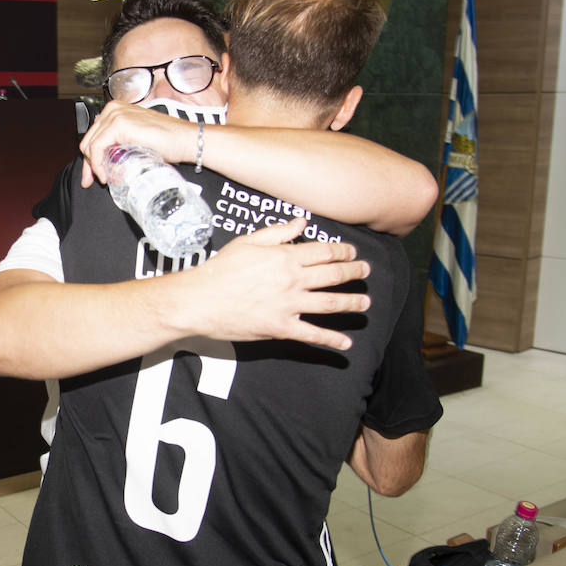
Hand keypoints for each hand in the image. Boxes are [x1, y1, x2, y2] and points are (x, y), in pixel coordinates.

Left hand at [78, 100, 197, 186]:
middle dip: (88, 164)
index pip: (93, 135)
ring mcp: (114, 115)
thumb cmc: (167, 141)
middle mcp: (112, 109)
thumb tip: (107, 161)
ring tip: (103, 178)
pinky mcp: (117, 124)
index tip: (92, 174)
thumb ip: (120, 144)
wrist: (183, 139)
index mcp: (115, 110)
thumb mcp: (135, 140)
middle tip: (92, 180)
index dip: (89, 158)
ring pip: (89, 145)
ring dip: (93, 166)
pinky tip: (105, 174)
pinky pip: (96, 147)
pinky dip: (97, 164)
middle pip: (88, 140)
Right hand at [179, 218, 369, 349]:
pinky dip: (332, 339)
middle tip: (365, 272)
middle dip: (354, 273)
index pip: (324, 252)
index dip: (343, 252)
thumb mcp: (247, 242)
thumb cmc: (220, 270)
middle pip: (334, 276)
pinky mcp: (281, 328)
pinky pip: (313, 334)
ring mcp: (289, 305)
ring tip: (365, 303)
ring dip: (352, 303)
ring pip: (331, 304)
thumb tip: (302, 223)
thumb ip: (278, 233)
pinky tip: (346, 342)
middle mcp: (292, 280)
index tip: (352, 253)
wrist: (200, 301)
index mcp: (285, 257)